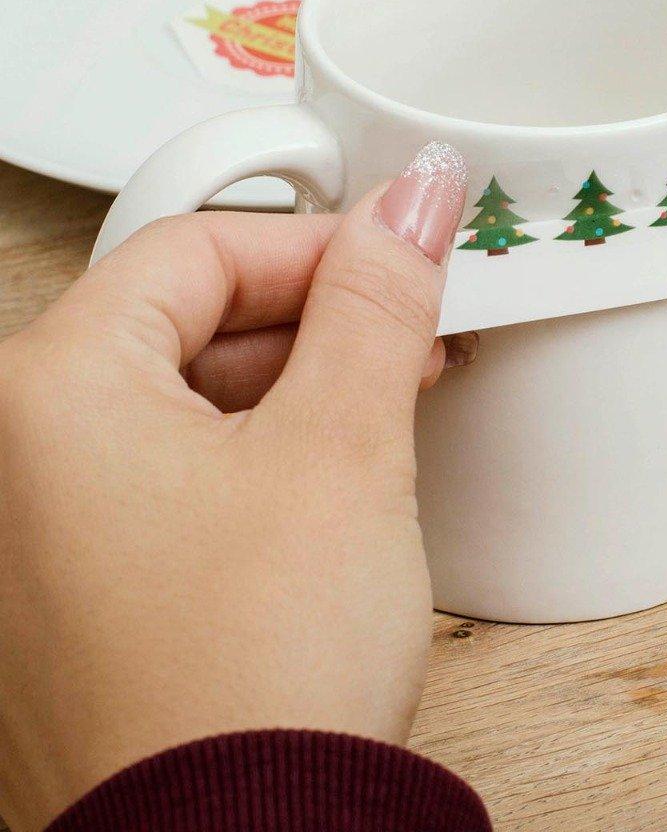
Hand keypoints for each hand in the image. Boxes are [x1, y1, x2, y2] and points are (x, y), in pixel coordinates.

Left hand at [0, 143, 466, 831]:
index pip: (198, 250)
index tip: (401, 260)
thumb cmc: (254, 678)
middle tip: (408, 329)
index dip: (320, 245)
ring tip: (389, 400)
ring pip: (187, 397)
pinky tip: (333, 472)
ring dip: (300, 384)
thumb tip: (410, 206)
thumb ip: (377, 303)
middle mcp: (17, 457)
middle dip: (317, 317)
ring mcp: (43, 529)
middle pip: (187, 319)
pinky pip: (176, 472)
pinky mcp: (84, 588)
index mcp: (48, 394)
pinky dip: (261, 452)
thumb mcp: (344, 446)